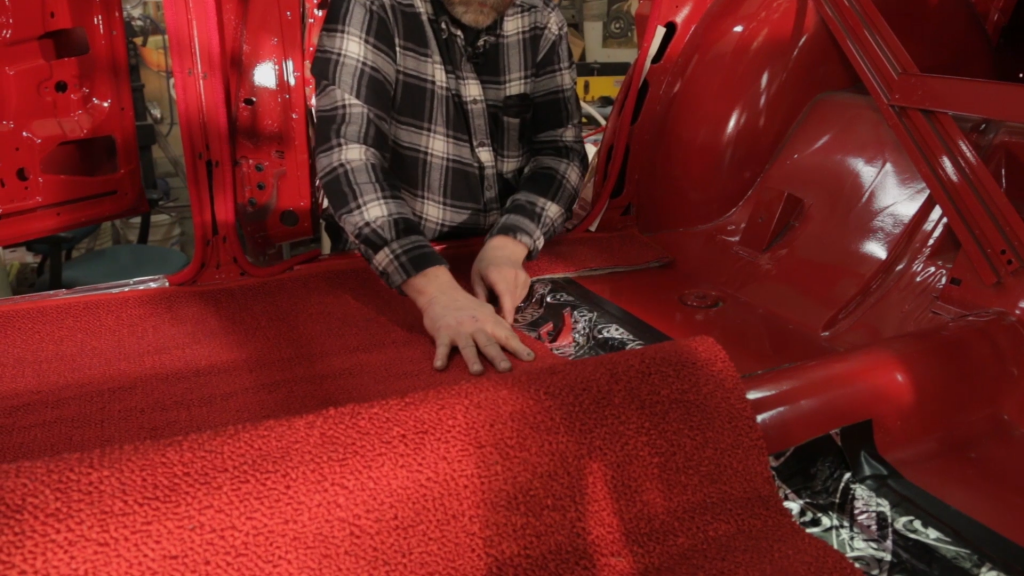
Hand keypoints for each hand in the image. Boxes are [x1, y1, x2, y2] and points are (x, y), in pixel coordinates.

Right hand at [403, 267, 535, 374]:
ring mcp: (459, 331)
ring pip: (468, 347)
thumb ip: (499, 326)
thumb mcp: (486, 312)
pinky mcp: (442, 334)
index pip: (506, 336)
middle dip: (498, 356)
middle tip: (506, 369)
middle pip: (488, 343)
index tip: (530, 358)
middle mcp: (476, 327)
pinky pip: (442, 347)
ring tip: (478, 371)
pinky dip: (440, 356)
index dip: (518, 348)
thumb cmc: (467, 306)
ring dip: (472, 359)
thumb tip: (515, 339)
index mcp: (489, 322)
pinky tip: (439, 367)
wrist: (442, 293)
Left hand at [471, 235, 530, 322]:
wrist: (504, 248)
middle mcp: (513, 277)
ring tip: (498, 298)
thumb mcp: (477, 278)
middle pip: (511, 302)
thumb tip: (484, 316)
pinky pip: (520, 297)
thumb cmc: (485, 263)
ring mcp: (523, 279)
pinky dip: (513, 299)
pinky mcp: (528, 282)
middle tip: (493, 313)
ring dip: (507, 305)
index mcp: (498, 276)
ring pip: (516, 301)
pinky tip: (505, 293)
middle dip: (504, 311)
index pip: (505, 297)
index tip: (506, 325)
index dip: (506, 313)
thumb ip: (480, 296)